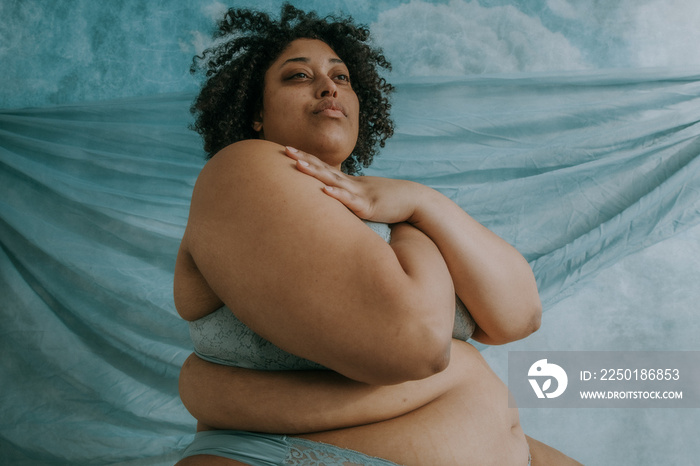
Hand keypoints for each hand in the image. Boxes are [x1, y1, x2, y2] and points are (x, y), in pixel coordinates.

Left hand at [285, 146, 426, 223]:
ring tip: (298, 165)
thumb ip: (349, 197)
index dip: (307, 158)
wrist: (415, 200)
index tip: (288, 150)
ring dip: (315, 172)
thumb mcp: (365, 197)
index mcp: (350, 182)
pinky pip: (351, 201)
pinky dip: (338, 196)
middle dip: (304, 159)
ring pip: (334, 181)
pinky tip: (324, 191)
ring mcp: (360, 193)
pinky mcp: (369, 206)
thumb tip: (334, 200)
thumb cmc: (390, 201)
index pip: (324, 167)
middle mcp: (352, 184)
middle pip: (325, 168)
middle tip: (285, 149)